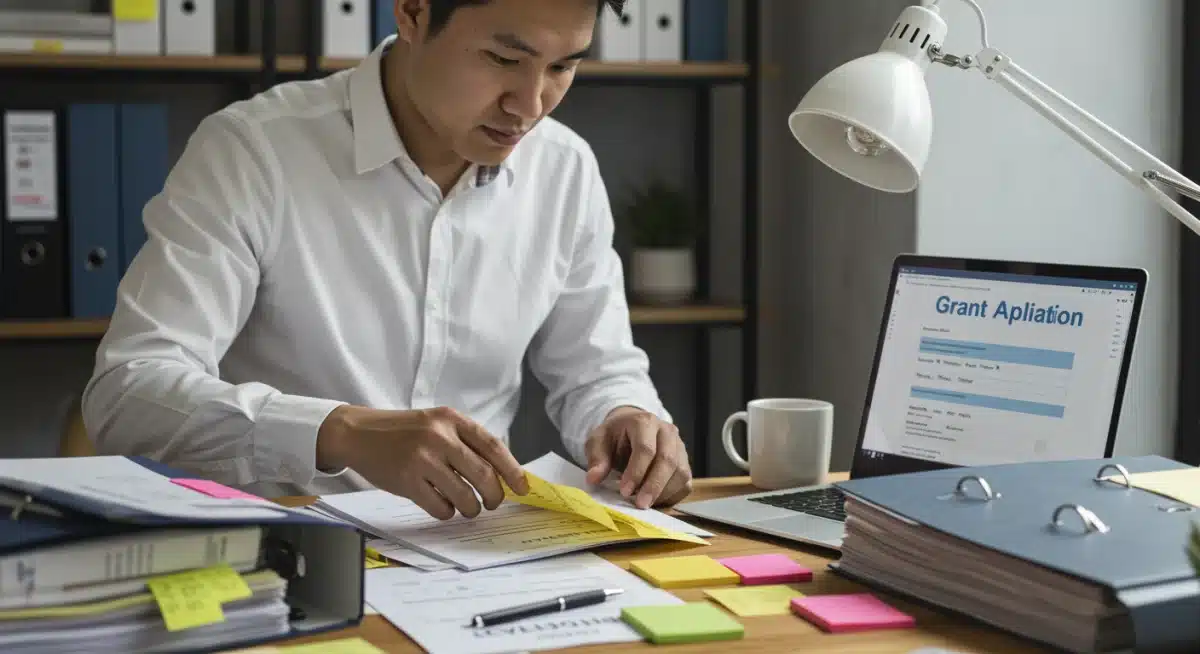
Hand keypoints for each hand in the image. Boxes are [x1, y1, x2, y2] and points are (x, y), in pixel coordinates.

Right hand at [316, 405, 528, 519]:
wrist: (359, 433)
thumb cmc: (403, 432)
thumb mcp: (436, 424)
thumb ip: (465, 442)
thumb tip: (501, 473)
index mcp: (451, 419)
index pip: (493, 446)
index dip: (513, 470)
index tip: (523, 487)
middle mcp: (439, 436)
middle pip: (484, 475)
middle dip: (495, 496)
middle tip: (493, 503)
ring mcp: (422, 459)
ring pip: (464, 495)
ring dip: (471, 508)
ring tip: (466, 506)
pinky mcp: (406, 480)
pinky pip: (440, 507)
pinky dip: (446, 511)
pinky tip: (441, 504)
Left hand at [584, 407, 691, 508]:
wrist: (631, 428)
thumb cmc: (614, 436)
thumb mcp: (598, 441)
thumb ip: (596, 458)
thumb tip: (594, 478)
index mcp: (644, 422)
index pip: (646, 448)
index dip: (636, 472)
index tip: (624, 491)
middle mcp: (667, 431)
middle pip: (667, 460)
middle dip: (653, 486)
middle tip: (639, 505)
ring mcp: (680, 447)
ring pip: (680, 473)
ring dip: (663, 493)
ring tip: (643, 503)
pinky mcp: (685, 462)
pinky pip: (685, 484)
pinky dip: (671, 496)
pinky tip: (654, 501)